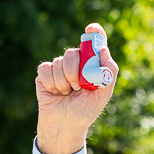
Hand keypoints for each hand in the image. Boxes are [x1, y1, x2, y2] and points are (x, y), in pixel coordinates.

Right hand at [36, 23, 118, 153]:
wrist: (66, 124)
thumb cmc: (86, 110)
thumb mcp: (103, 94)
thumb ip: (108, 72)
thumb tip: (104, 49)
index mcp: (92, 66)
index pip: (94, 43)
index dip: (94, 33)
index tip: (91, 29)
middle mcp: (76, 64)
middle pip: (73, 53)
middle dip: (75, 72)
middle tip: (78, 87)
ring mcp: (59, 68)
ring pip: (58, 62)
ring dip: (63, 82)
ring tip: (67, 94)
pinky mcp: (44, 74)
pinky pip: (45, 69)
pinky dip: (51, 82)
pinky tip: (55, 92)